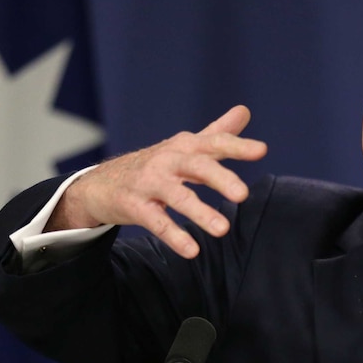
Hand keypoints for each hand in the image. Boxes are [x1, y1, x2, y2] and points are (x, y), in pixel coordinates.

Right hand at [45, 105, 266, 257]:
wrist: (101, 183)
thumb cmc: (154, 165)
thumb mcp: (184, 147)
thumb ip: (216, 133)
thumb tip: (245, 111)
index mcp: (184, 146)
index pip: (214, 143)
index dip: (237, 145)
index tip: (262, 150)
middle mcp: (167, 161)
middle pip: (197, 166)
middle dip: (220, 178)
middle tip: (243, 195)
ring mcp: (149, 183)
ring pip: (178, 197)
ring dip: (200, 213)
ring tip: (223, 229)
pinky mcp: (134, 206)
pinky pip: (157, 222)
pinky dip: (174, 237)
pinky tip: (192, 251)